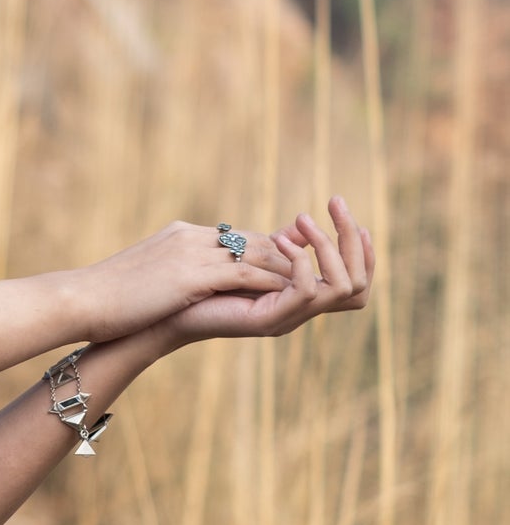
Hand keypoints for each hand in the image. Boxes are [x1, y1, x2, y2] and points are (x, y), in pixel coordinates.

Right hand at [75, 219, 294, 343]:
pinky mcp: (191, 273)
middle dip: (287, 254)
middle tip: (318, 270)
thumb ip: (169, 271)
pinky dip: (270, 283)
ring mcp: (191, 251)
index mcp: (179, 234)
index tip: (291, 261)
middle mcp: (190, 235)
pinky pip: (244, 274)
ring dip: (287, 269)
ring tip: (312, 285)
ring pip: (255, 253)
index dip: (267, 248)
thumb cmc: (105, 298)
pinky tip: (288, 297)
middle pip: (252, 239)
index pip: (234, 236)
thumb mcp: (143, 278)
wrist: (81, 300)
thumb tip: (179, 284)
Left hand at [156, 196, 373, 346]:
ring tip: (304, 221)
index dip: (361, 248)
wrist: (163, 310)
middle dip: (352, 240)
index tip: (347, 212)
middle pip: (359, 284)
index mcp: (299, 297)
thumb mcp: (246, 258)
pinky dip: (300, 263)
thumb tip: (300, 225)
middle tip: (337, 204)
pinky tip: (281, 242)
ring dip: (328, 247)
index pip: (355, 280)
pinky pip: (306, 292)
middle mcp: (300, 310)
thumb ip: (277, 246)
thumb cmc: (198, 284)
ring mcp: (288, 317)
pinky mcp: (269, 320)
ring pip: (341, 287)